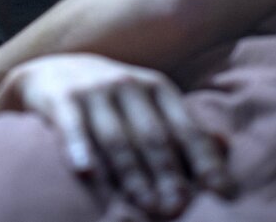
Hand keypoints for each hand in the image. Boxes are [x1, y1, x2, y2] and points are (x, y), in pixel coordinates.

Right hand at [0, 54, 230, 216]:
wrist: (50, 69)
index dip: (204, 161)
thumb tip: (224, 145)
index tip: (221, 192)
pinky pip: (71, 126)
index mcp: (156, 87)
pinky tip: (85, 170)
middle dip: (167, 176)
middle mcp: (127, 84)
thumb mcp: (147, 102)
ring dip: (131, 174)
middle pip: (153, 136)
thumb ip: (179, 124)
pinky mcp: (60, 97)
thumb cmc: (109, 97)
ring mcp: (92, 89)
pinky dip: (78, 147)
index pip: (186, 128)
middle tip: (176, 209)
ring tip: (143, 204)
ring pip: (116, 138)